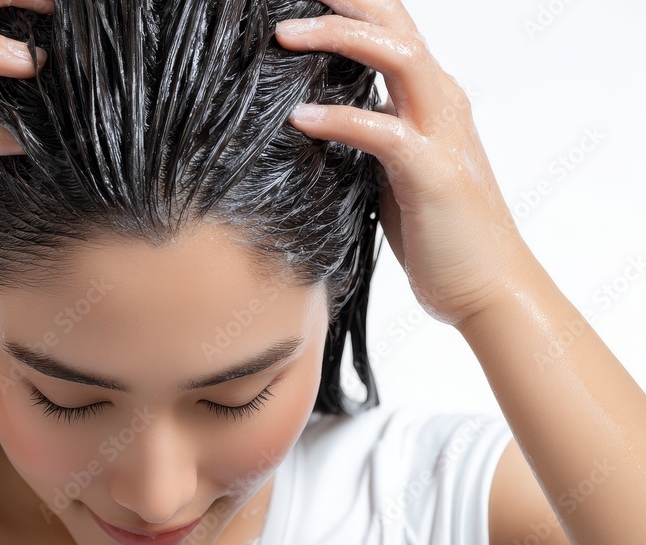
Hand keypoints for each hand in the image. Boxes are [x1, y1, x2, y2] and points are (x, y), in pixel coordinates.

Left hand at [276, 0, 531, 326]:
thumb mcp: (393, 171)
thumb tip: (317, 118)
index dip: (351, 9)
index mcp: (431, 100)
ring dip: (339, 39)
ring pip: (399, 58)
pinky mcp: (434, 174)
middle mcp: (442, 104)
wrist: (486, 288)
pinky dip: (339, 119)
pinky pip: (383, 132)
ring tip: (284, 36)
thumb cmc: (436, 232)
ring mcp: (443, 135)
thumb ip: (370, 136)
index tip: (303, 1)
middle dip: (347, 2)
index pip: (391, 31)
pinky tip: (300, 118)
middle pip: (396, 25)